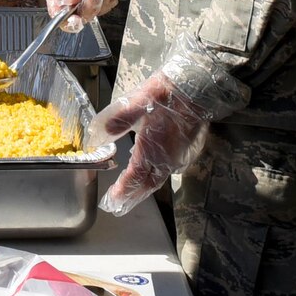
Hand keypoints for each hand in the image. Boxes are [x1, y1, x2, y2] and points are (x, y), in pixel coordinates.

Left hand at [85, 39, 249, 215]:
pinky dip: (152, 178)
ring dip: (142, 189)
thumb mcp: (138, 101)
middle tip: (116, 207)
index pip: (135, 176)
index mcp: (153, 148)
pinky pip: (165, 170)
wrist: (198, 88)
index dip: (123, 190)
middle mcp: (166, 157)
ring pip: (157, 179)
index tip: (111, 201)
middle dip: (131, 197)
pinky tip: (146, 174)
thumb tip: (97, 136)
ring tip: (128, 197)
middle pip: (147, 184)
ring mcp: (176, 155)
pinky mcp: (183, 149)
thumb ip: (118, 119)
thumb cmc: (167, 93)